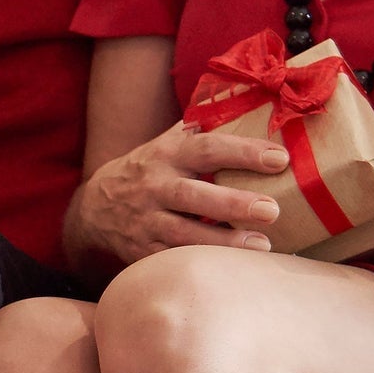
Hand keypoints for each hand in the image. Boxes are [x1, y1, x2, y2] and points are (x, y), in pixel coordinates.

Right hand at [61, 118, 291, 266]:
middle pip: (193, 195)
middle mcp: (154, 187)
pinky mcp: (141, 251)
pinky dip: (199, 264)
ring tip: (262, 245)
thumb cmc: (147, 170)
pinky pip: (171, 259)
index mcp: (166, 155)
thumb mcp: (165, 144)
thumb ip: (200, 130)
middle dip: (233, 203)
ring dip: (223, 241)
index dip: (242, 153)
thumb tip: (246, 104)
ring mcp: (146, 221)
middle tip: (272, 210)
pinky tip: (229, 268)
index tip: (279, 158)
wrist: (94, 207)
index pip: (207, 149)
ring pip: (184, 234)